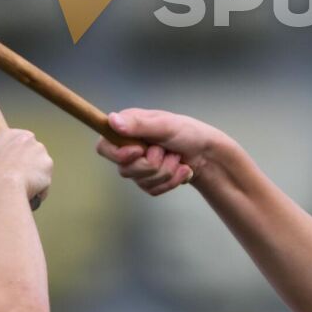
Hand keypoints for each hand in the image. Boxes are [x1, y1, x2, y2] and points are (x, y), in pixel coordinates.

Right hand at [0, 129, 52, 207]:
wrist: (1, 186)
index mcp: (12, 134)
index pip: (20, 143)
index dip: (17, 158)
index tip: (11, 167)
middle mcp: (29, 138)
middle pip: (32, 155)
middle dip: (28, 167)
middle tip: (16, 179)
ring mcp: (40, 151)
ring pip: (40, 169)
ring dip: (34, 178)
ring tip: (20, 187)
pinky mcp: (48, 165)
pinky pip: (45, 182)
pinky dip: (39, 189)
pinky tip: (28, 193)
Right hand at [93, 108, 234, 196]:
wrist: (207, 153)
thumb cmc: (188, 132)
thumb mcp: (164, 124)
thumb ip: (138, 124)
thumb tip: (112, 121)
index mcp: (127, 130)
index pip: (104, 147)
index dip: (118, 154)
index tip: (139, 150)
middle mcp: (128, 149)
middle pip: (125, 170)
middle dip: (152, 163)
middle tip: (166, 150)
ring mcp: (138, 168)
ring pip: (141, 182)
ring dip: (166, 171)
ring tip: (176, 157)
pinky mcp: (149, 182)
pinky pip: (153, 190)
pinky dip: (171, 181)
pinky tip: (180, 169)